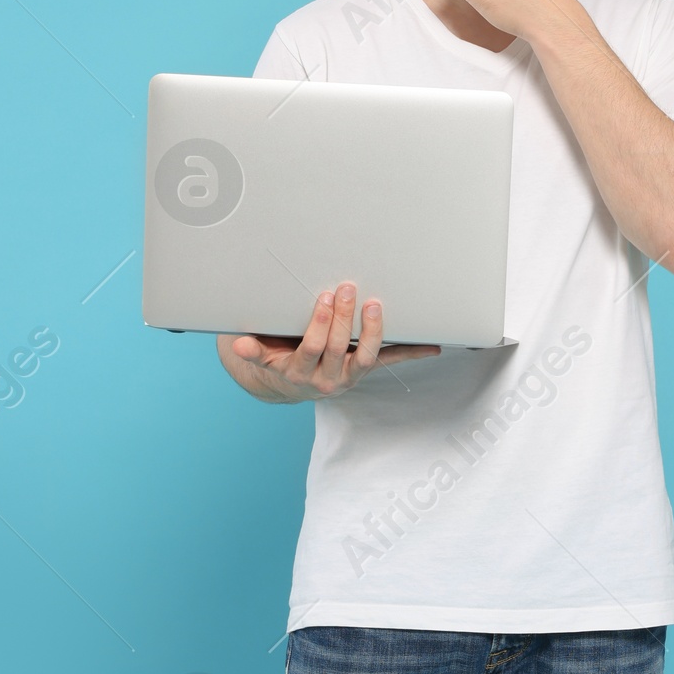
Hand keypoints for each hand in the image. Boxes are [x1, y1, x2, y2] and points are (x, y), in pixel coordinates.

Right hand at [228, 282, 439, 400]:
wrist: (287, 385)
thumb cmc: (274, 360)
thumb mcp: (260, 357)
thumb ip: (253, 351)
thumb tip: (240, 345)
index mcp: (300, 373)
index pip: (313, 348)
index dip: (320, 325)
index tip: (325, 298)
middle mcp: (328, 379)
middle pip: (340, 347)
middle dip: (344, 317)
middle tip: (347, 288)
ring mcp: (349, 376)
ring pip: (368, 356)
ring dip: (375, 331)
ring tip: (376, 305)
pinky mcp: (364, 371)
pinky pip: (390, 363)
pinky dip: (412, 353)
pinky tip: (434, 346)